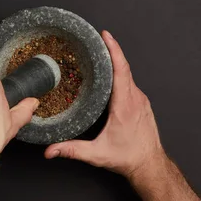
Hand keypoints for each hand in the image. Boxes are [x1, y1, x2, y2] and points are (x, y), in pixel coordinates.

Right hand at [44, 31, 166, 184]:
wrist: (150, 165)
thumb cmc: (127, 158)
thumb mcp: (97, 154)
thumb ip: (72, 150)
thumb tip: (50, 151)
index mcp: (125, 106)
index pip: (121, 70)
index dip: (114, 50)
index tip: (105, 35)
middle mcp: (135, 99)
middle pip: (124, 66)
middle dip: (111, 49)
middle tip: (98, 36)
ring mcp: (141, 100)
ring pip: (128, 74)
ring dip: (116, 60)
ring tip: (101, 50)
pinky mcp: (142, 103)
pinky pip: (131, 81)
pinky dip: (121, 72)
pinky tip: (110, 72)